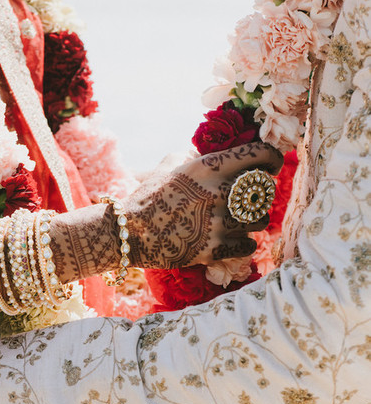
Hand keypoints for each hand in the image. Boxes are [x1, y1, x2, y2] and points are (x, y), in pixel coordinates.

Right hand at [124, 141, 283, 267]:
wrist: (130, 232)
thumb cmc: (150, 195)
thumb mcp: (172, 163)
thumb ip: (201, 156)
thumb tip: (224, 154)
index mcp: (209, 166)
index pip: (259, 154)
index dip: (272, 158)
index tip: (272, 164)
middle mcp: (218, 192)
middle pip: (263, 189)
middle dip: (261, 192)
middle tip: (252, 196)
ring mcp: (217, 223)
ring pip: (260, 219)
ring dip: (254, 219)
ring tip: (243, 220)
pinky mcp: (213, 249)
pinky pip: (248, 245)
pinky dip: (245, 243)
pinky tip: (237, 240)